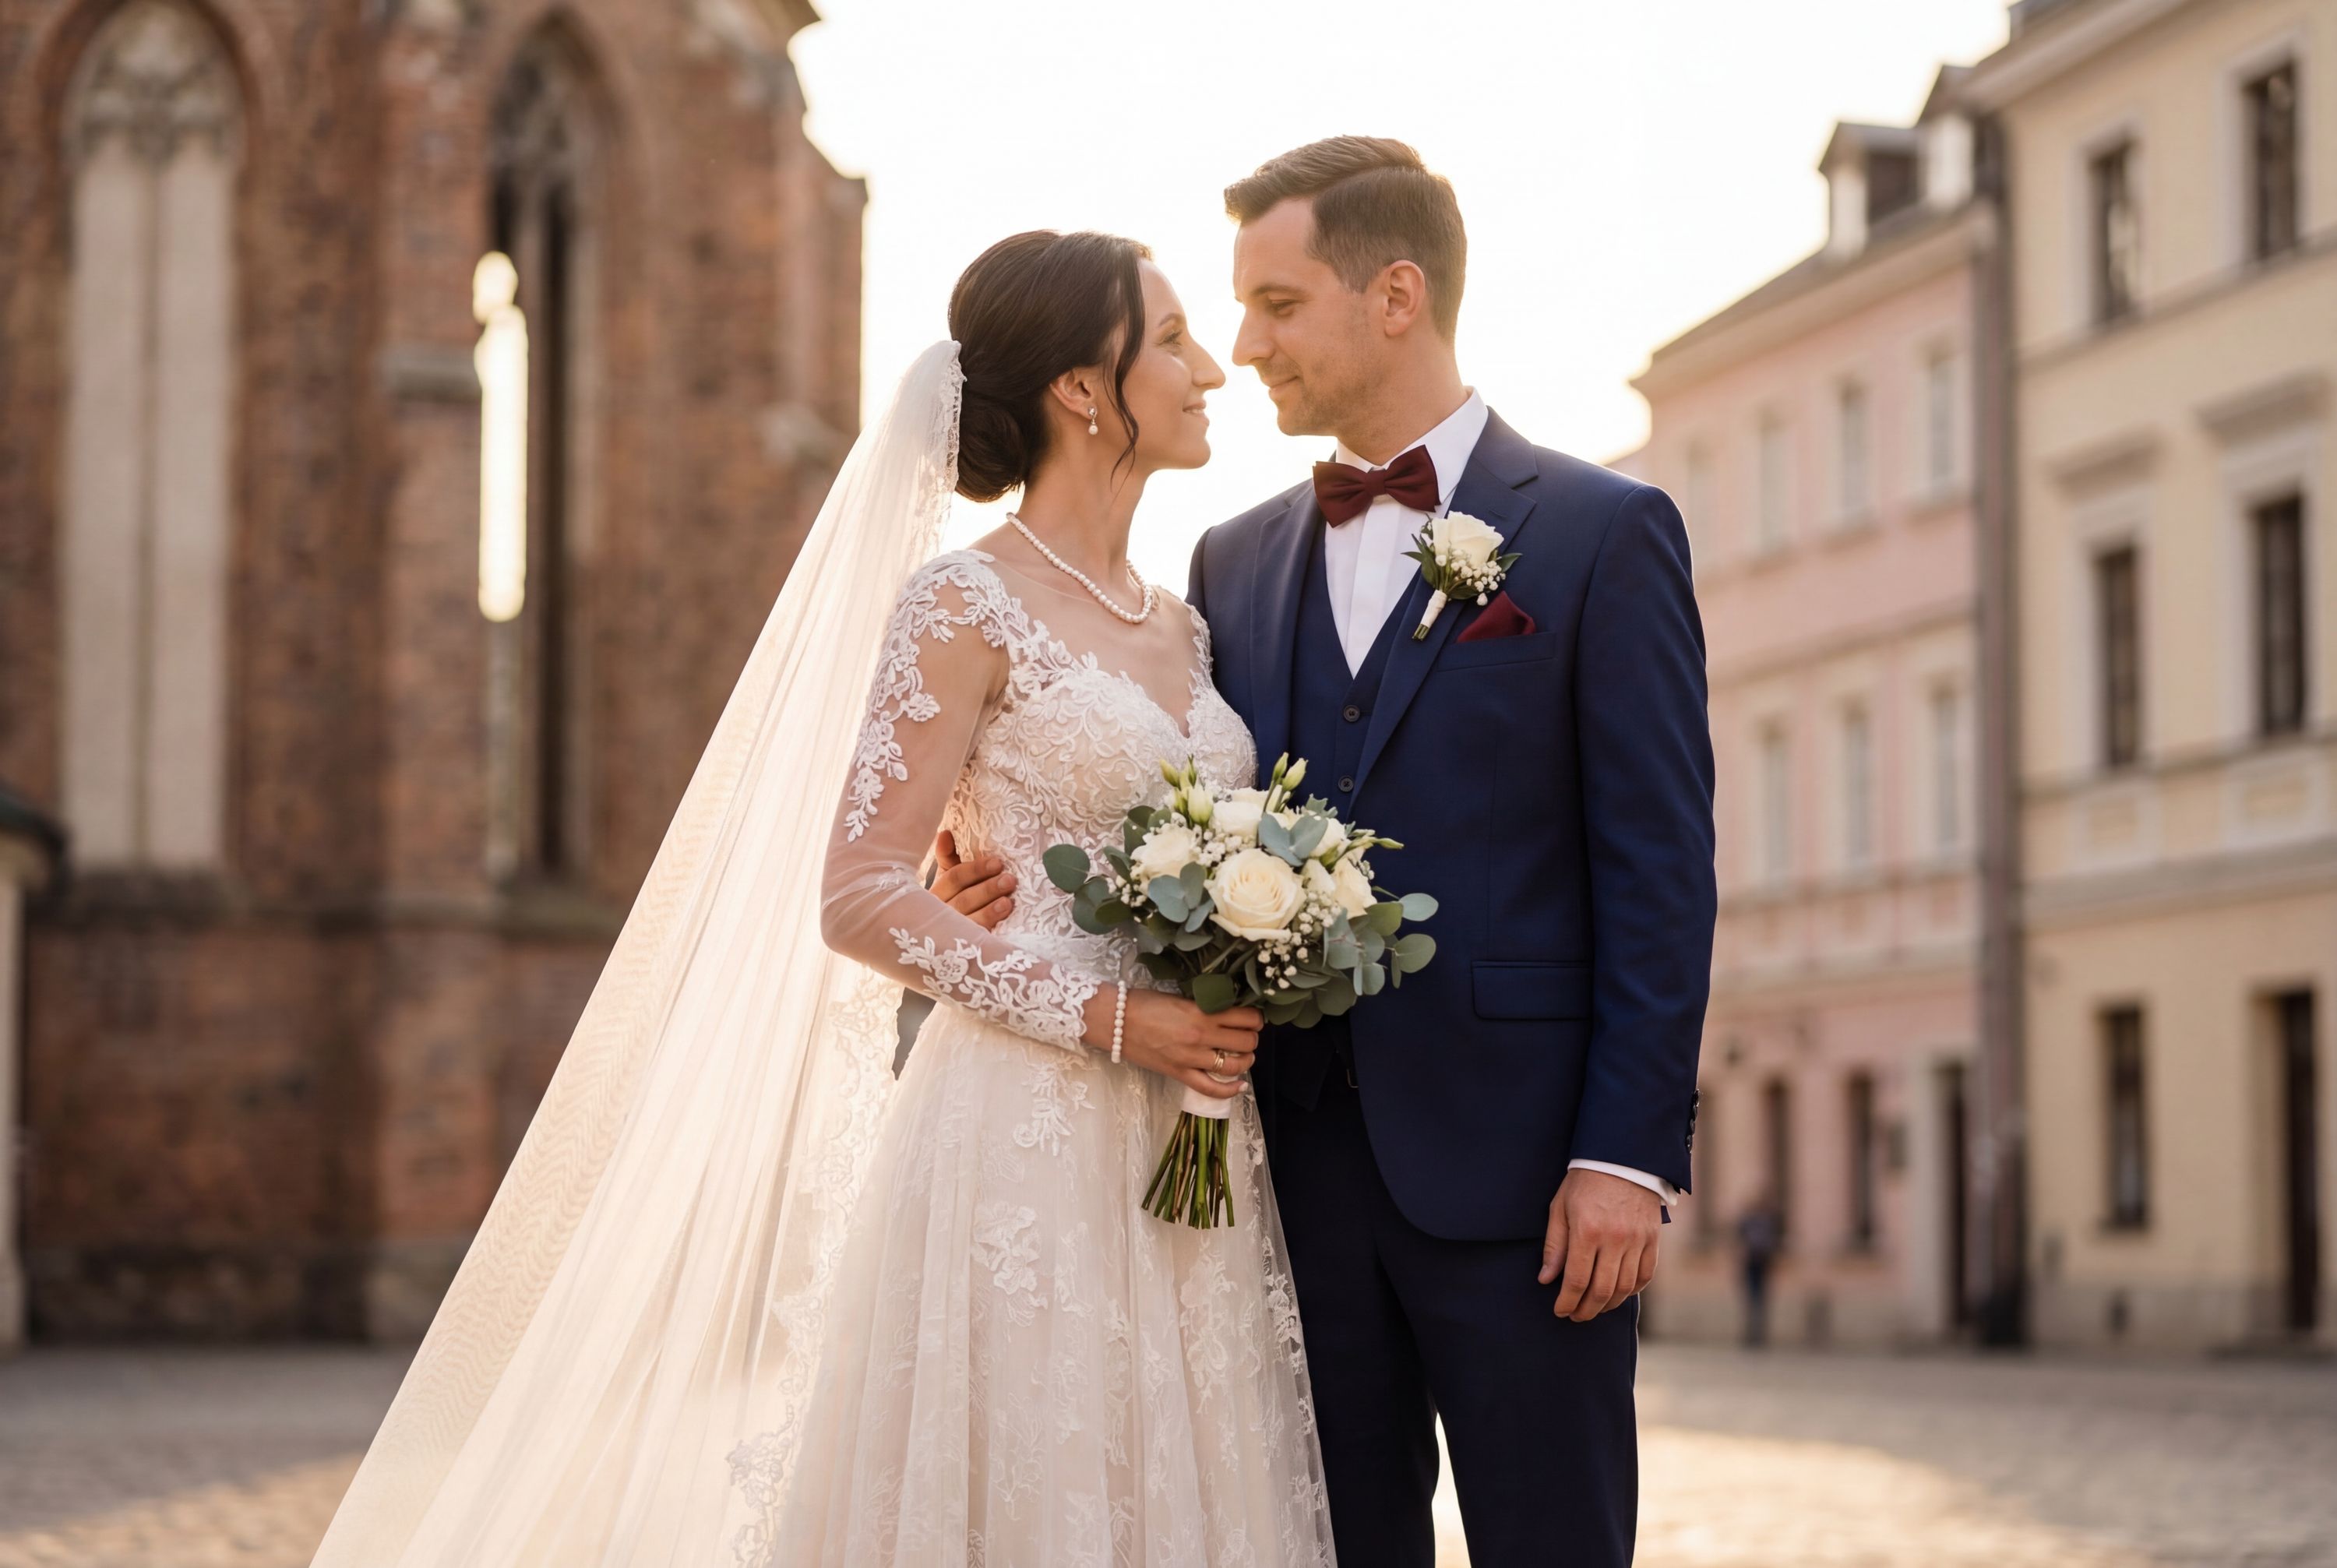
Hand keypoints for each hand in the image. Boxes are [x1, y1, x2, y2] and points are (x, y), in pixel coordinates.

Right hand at [931, 829, 1014, 931]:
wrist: (945, 940)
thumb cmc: (955, 898)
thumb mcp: (950, 879)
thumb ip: (948, 857)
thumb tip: (946, 833)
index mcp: (935, 893)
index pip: (953, 879)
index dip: (975, 870)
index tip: (997, 862)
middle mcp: (940, 914)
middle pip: (963, 900)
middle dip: (987, 889)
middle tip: (1010, 880)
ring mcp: (952, 935)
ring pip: (970, 922)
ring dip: (990, 911)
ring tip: (1008, 902)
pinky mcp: (966, 949)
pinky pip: (977, 941)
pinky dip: (991, 930)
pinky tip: (1003, 923)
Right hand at [1082, 986, 1261, 1100]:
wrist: (1115, 1020)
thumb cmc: (1143, 1003)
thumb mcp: (1180, 997)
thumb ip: (1204, 1005)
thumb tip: (1229, 1010)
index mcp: (1201, 1011)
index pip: (1246, 1017)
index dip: (1255, 1019)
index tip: (1253, 1019)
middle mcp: (1200, 1035)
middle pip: (1246, 1042)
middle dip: (1252, 1039)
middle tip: (1247, 1036)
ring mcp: (1190, 1057)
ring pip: (1234, 1066)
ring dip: (1245, 1061)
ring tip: (1243, 1056)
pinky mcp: (1179, 1073)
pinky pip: (1211, 1088)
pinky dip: (1230, 1090)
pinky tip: (1240, 1085)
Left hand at [1539, 1167, 1661, 1321]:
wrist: (1622, 1158)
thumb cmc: (1584, 1183)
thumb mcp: (1560, 1208)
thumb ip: (1554, 1246)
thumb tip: (1546, 1279)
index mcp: (1587, 1231)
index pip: (1576, 1281)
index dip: (1567, 1302)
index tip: (1560, 1311)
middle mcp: (1615, 1239)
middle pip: (1602, 1291)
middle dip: (1586, 1310)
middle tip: (1576, 1315)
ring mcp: (1637, 1241)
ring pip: (1625, 1288)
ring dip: (1608, 1305)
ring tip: (1594, 1307)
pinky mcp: (1652, 1239)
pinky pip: (1645, 1275)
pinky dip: (1632, 1290)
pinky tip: (1619, 1294)